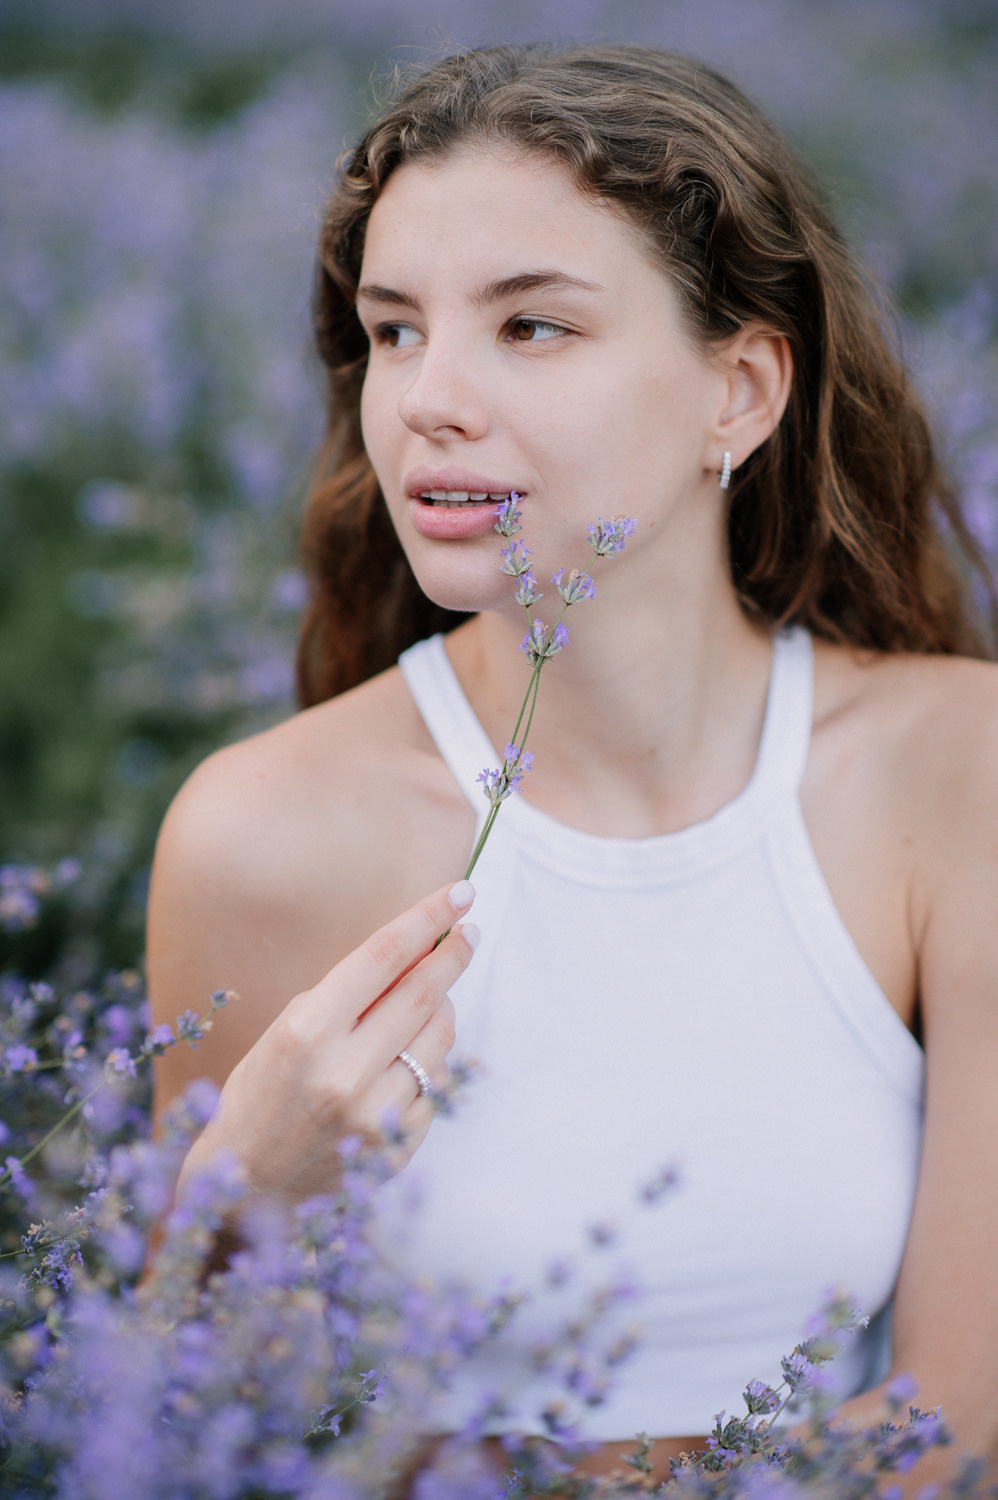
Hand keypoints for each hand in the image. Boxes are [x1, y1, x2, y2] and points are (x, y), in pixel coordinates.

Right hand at [175, 880, 477, 1204]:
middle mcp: (344, 1072)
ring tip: (429, 999)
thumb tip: (414, 954)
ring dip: (443, 1007)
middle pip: (424, 992)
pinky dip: (428, 1062)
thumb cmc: (262, 1093)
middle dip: (452, 954)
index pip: (384, 956)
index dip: (427, 918)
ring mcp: (375, 1115)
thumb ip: (347, 995)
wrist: (248, 1184)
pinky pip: (435, 1084)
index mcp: (307, 1031)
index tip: (461, 893)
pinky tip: (408, 1058)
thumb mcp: (287, 1029)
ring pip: (439, 1037)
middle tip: (467, 933)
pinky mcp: (396, 1148)